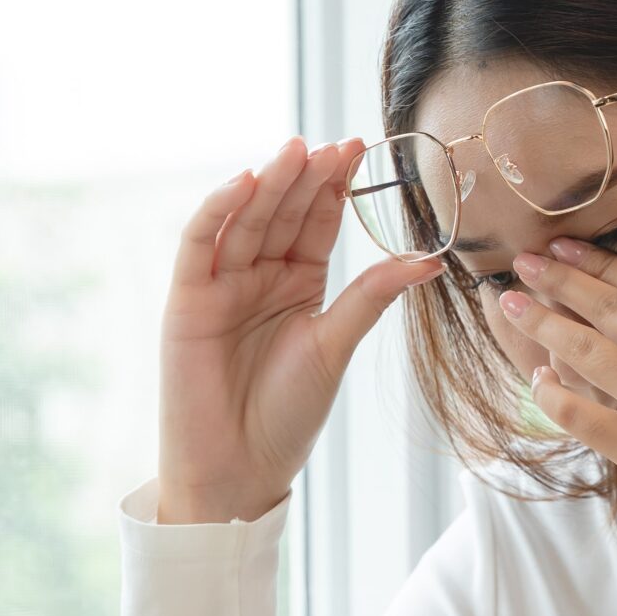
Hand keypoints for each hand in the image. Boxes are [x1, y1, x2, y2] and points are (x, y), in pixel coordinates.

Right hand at [157, 135, 447, 524]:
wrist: (237, 471)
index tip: (361, 148)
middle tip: (334, 144)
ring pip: (244, 219)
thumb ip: (370, 297)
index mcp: (298, 284)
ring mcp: (220, 284)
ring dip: (268, 184)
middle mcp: (258, 276)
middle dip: (306, 176)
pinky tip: (244, 183)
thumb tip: (430, 259)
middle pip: (282, 212)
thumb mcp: (334, 347)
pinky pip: (199, 244)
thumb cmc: (286, 417)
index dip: (336, 186)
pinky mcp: (186, 299)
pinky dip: (218, 210)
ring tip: (297, 151)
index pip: (317, 222)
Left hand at [497, 236, 616, 588]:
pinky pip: (578, 414)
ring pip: (582, 351)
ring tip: (510, 307)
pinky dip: (552, 395)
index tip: (560, 247)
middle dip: (556, 281)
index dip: (595, 262)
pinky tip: (537, 381)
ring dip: (540, 325)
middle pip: (605, 306)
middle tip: (520, 263)